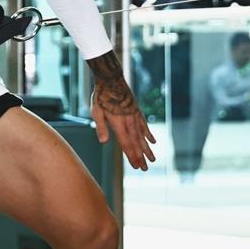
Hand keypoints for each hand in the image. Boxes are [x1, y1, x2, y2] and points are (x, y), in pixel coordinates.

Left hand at [86, 51, 155, 171]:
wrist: (112, 79)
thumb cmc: (101, 96)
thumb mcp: (96, 111)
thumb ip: (101, 127)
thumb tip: (104, 142)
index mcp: (119, 123)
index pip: (126, 144)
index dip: (132, 156)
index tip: (137, 166)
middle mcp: (129, 121)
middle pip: (136, 143)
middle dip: (140, 157)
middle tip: (145, 169)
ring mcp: (135, 116)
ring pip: (142, 136)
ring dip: (147, 149)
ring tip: (153, 159)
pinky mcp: (137, 111)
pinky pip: (144, 125)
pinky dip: (148, 134)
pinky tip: (153, 141)